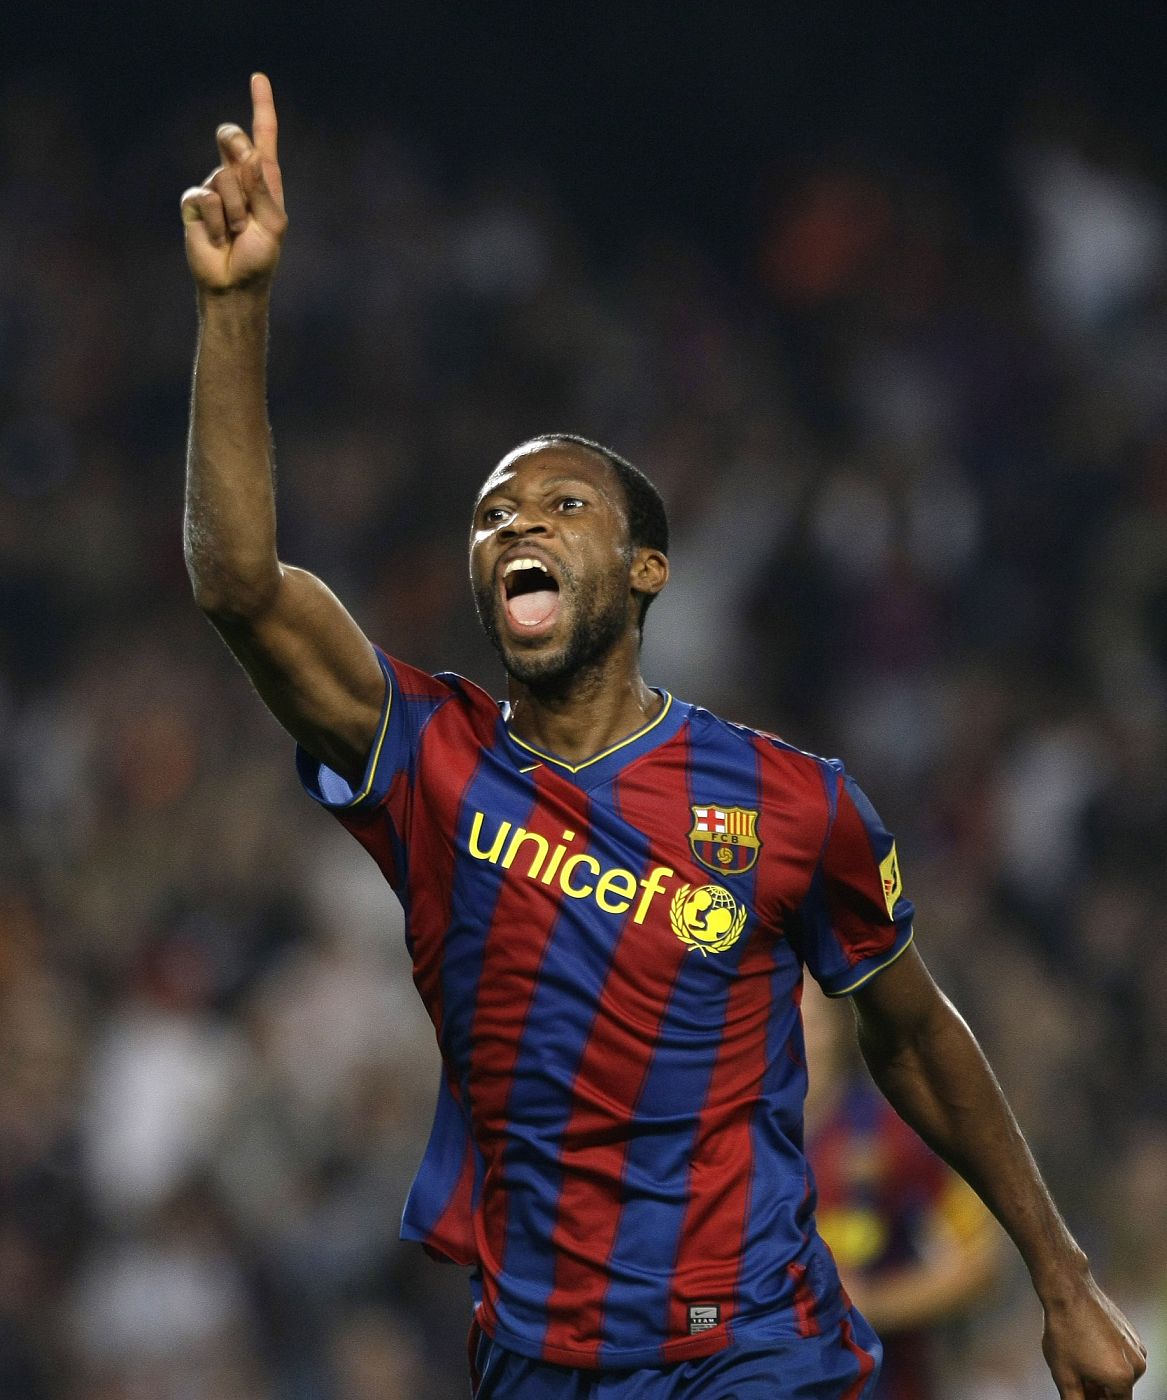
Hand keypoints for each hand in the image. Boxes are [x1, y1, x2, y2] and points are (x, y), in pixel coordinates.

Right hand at [181, 73, 286, 292]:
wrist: (234, 285)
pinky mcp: (193, 203)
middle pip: (233, 141)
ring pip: (224, 178)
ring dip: (235, 212)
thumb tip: (249, 157)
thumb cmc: (259, 258)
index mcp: (264, 180)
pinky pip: (205, 197)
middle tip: (246, 192)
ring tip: (236, 234)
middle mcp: (238, 178)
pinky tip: (217, 237)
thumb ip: (263, 190)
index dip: (261, 108)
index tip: (258, 77)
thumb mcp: (273, 225)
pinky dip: (216, 221)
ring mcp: (214, 188)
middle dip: (239, 155)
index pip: (263, 138)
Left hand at [1041, 1272, 1146, 1397]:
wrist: (1068, 1291)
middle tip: (1078, 1382)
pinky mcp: (1132, 1333)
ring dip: (1103, 1375)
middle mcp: (1136, 1365)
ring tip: (1078, 1364)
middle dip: (1099, 1391)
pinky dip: (1107, 1358)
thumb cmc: (1064, 1330)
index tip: (1083, 1393)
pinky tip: (1086, 1349)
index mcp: (1122, 1379)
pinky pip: (1122, 1355)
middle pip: (1119, 1391)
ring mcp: (1136, 1347)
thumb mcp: (1064, 1375)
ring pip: (1120, 1373)